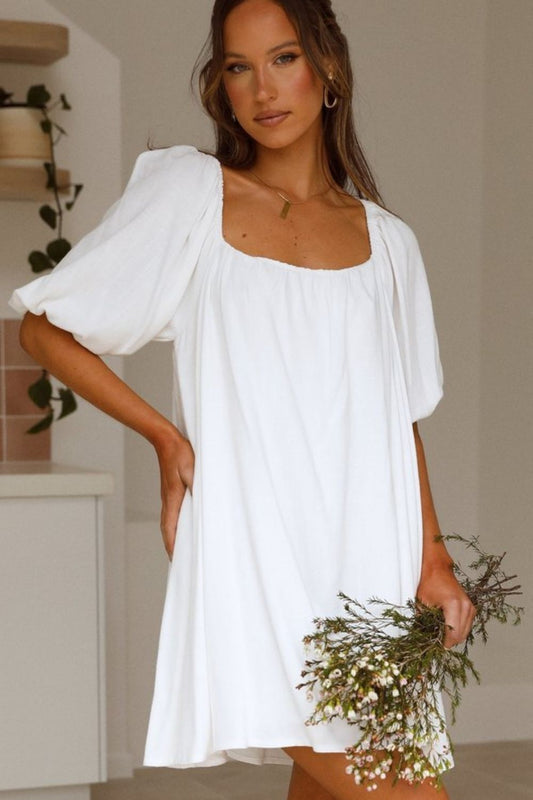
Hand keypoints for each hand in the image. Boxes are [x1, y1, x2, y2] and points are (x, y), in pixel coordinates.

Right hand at [155, 432, 194, 559]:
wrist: (167, 440)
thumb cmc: (179, 453)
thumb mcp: (191, 470)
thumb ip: (196, 486)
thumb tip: (202, 501)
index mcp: (172, 499)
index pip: (170, 529)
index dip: (172, 545)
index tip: (175, 560)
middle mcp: (168, 501)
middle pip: (167, 530)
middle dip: (172, 546)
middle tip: (180, 562)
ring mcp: (168, 497)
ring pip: (169, 523)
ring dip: (174, 537)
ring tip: (182, 550)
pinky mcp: (171, 492)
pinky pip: (173, 513)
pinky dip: (177, 525)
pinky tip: (184, 526)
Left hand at [416, 562, 475, 648]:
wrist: (437, 568)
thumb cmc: (428, 582)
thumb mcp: (422, 603)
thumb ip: (425, 621)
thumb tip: (425, 637)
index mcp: (453, 605)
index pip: (452, 634)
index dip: (444, 643)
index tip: (436, 647)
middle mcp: (465, 606)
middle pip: (461, 635)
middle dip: (449, 641)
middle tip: (437, 643)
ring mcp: (470, 606)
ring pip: (466, 631)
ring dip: (455, 636)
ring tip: (442, 636)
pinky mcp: (471, 606)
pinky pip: (468, 624)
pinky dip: (459, 629)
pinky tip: (449, 629)